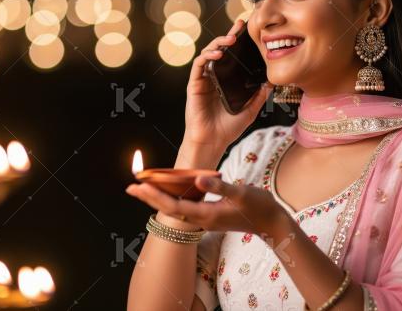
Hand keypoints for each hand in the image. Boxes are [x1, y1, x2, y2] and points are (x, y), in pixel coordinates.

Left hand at [126, 175, 283, 235]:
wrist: (272, 223)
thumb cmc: (259, 207)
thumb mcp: (242, 194)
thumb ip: (220, 187)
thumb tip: (199, 179)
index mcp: (206, 214)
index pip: (174, 205)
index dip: (155, 195)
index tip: (139, 185)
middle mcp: (202, 219)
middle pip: (169, 209)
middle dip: (149, 198)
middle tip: (130, 187)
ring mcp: (205, 219)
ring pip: (175, 210)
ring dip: (158, 199)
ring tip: (142, 189)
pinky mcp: (210, 216)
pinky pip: (184, 208)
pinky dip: (172, 200)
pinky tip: (168, 193)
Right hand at [183, 19, 272, 157]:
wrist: (212, 141)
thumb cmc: (228, 128)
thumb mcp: (250, 110)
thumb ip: (258, 96)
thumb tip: (271, 82)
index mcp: (225, 80)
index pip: (231, 56)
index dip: (237, 41)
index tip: (246, 29)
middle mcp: (213, 77)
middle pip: (219, 50)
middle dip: (228, 35)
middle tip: (239, 26)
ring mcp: (203, 80)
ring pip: (208, 53)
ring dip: (218, 43)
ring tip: (230, 39)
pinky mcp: (194, 84)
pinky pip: (199, 65)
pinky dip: (207, 56)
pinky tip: (218, 54)